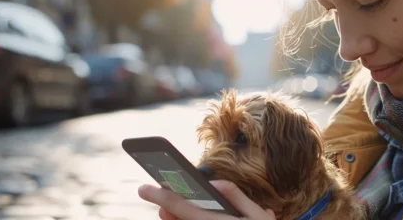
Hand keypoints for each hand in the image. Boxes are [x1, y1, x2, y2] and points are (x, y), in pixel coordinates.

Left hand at [138, 180, 275, 219]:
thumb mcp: (258, 216)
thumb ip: (235, 196)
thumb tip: (213, 185)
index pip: (181, 207)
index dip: (160, 196)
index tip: (144, 188)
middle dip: (168, 211)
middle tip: (164, 204)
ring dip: (177, 219)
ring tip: (174, 212)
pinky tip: (183, 216)